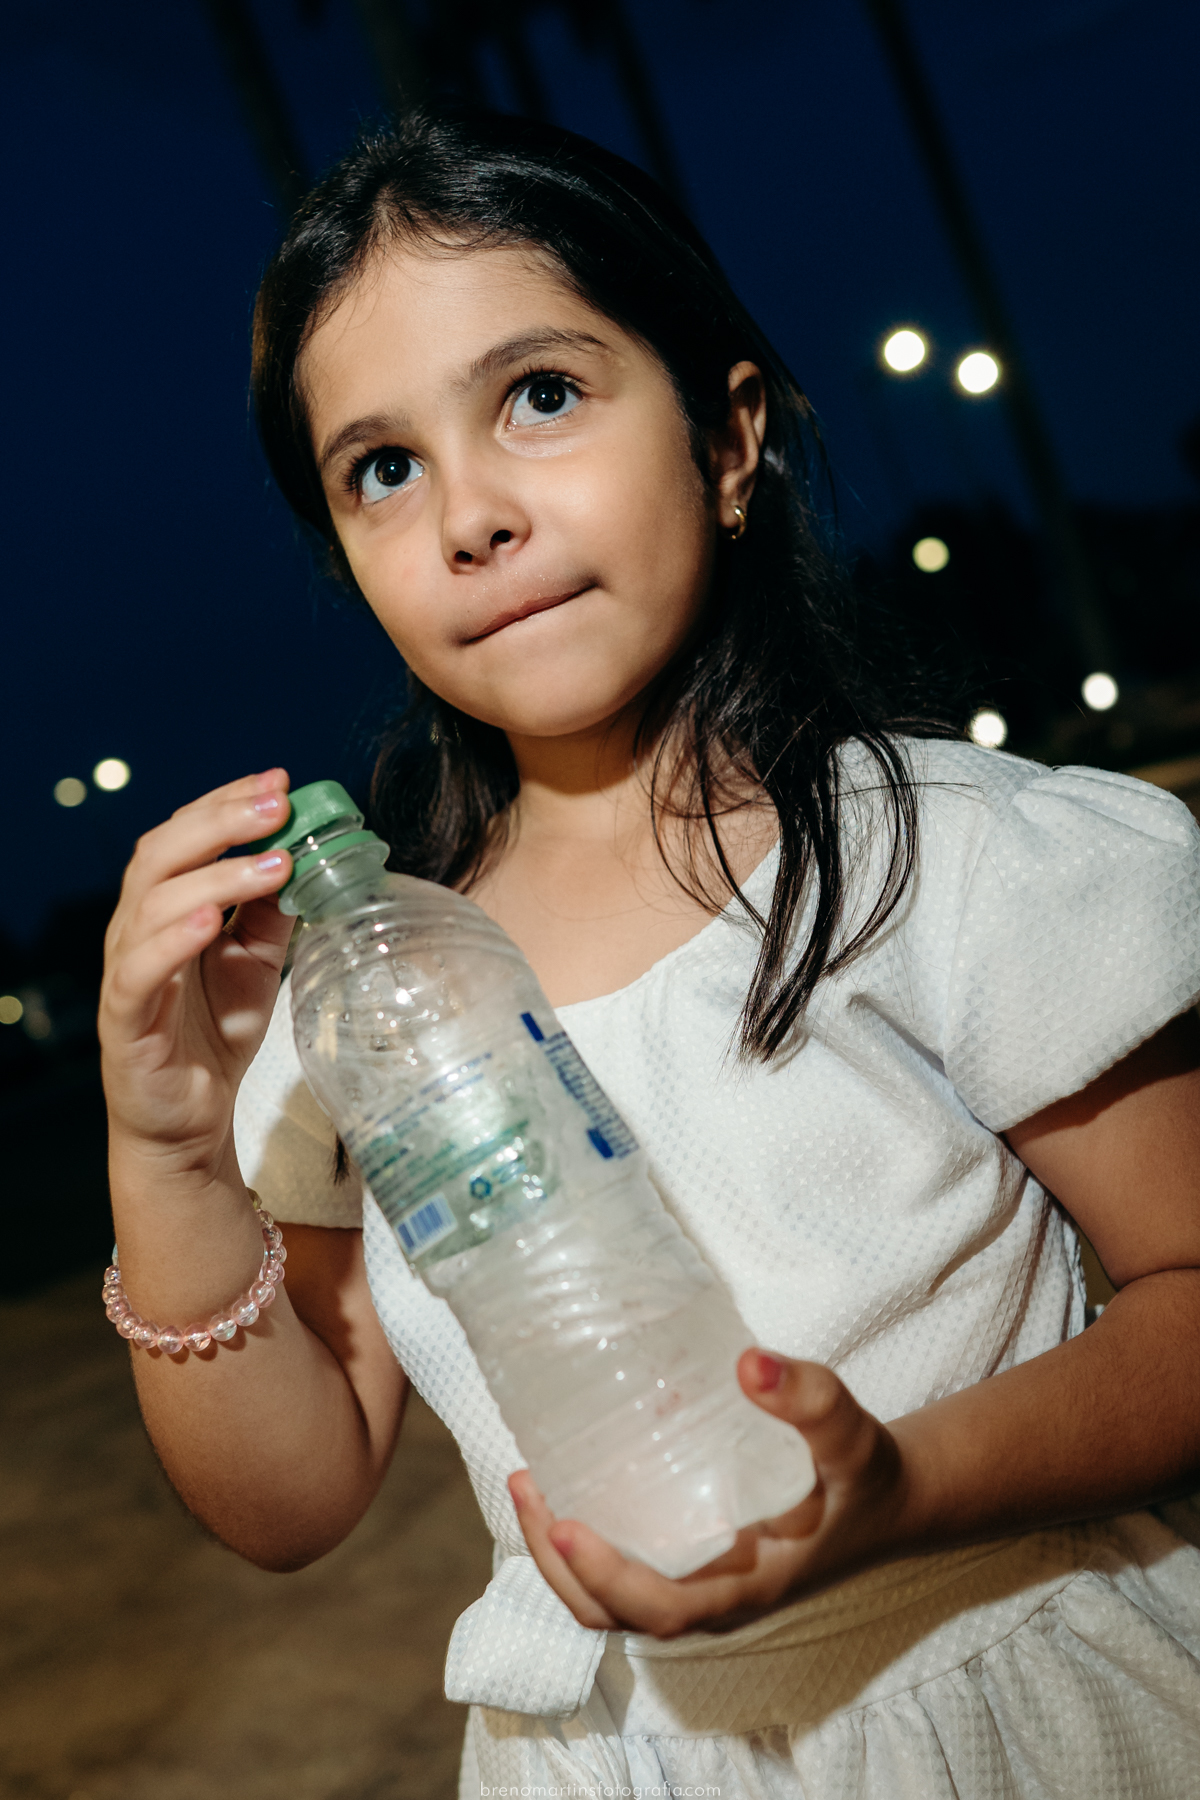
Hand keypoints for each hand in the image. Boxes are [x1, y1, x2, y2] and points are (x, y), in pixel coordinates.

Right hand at [100, 769, 294, 1182]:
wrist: (189, 1120)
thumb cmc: (215, 1033)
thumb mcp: (258, 962)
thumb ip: (273, 912)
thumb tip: (307, 857)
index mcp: (167, 906)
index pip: (186, 835)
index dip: (227, 802)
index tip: (279, 782)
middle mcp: (137, 928)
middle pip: (162, 853)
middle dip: (221, 821)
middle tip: (277, 804)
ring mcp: (127, 971)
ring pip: (153, 903)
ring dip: (217, 875)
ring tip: (274, 864)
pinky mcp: (125, 1018)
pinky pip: (140, 971)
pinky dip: (173, 940)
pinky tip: (210, 921)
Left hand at [509, 1349, 906, 1637]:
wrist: (885, 1499)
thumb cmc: (864, 1474)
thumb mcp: (849, 1434)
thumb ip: (808, 1398)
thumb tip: (748, 1364)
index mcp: (745, 1587)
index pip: (661, 1609)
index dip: (605, 1577)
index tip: (565, 1524)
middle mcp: (712, 1599)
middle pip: (612, 1610)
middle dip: (558, 1562)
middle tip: (528, 1484)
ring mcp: (696, 1585)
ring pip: (609, 1598)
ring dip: (560, 1555)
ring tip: (531, 1482)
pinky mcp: (690, 1562)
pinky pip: (624, 1569)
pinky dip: (584, 1541)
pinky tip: (570, 1480)